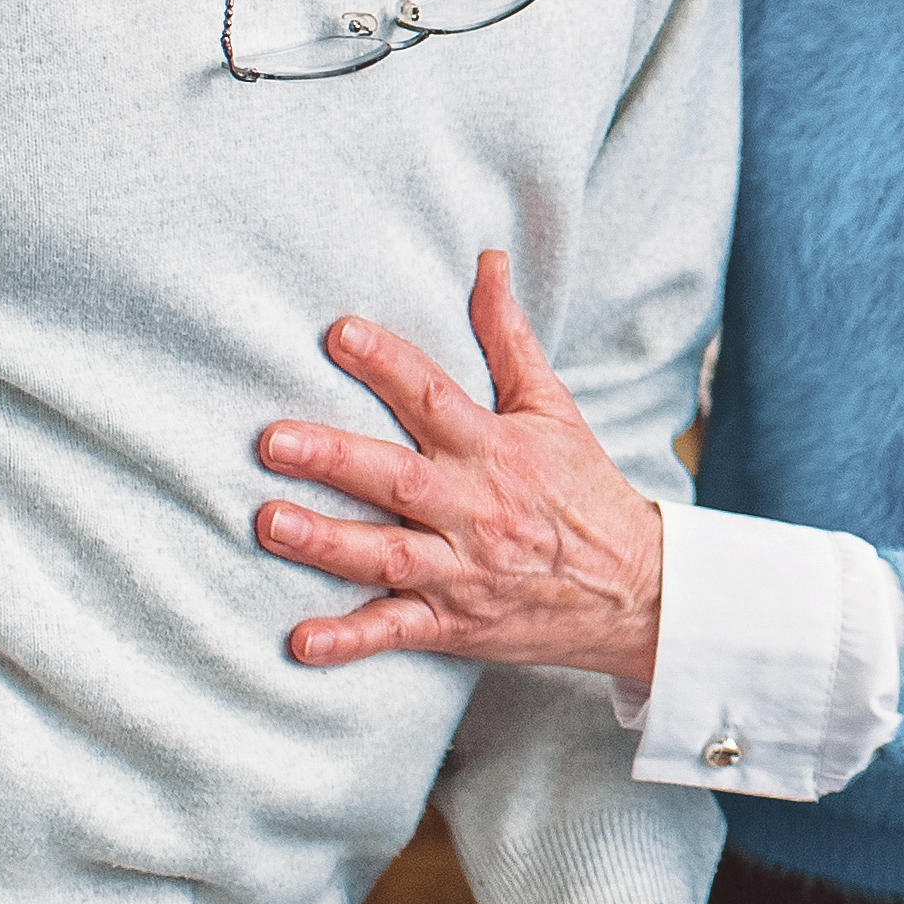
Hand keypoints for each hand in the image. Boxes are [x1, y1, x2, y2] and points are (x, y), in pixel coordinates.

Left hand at [256, 253, 666, 687]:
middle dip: (332, 457)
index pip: (434, 398)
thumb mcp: (554, 408)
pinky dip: (349, 640)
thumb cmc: (583, 490)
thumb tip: (488, 262)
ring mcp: (462, 570)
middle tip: (272, 439)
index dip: (387, 364)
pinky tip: (302, 641)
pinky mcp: (454, 624)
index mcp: (496, 450)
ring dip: (326, 541)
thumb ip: (509, 338)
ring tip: (269, 522)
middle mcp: (475, 509)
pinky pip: (396, 632)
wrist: (634, 590)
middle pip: (396, 479)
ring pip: (385, 555)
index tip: (340, 334)